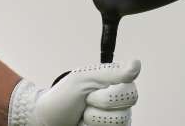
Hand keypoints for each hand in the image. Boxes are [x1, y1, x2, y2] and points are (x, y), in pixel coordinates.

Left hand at [6, 59, 140, 125]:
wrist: (48, 119)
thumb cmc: (63, 97)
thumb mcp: (84, 78)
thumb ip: (112, 73)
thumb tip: (136, 64)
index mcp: (116, 85)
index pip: (130, 92)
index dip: (107, 95)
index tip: (90, 92)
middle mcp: (120, 103)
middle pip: (125, 110)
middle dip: (98, 106)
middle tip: (85, 102)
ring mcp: (116, 120)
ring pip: (118, 123)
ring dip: (93, 119)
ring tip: (83, 114)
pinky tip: (84, 124)